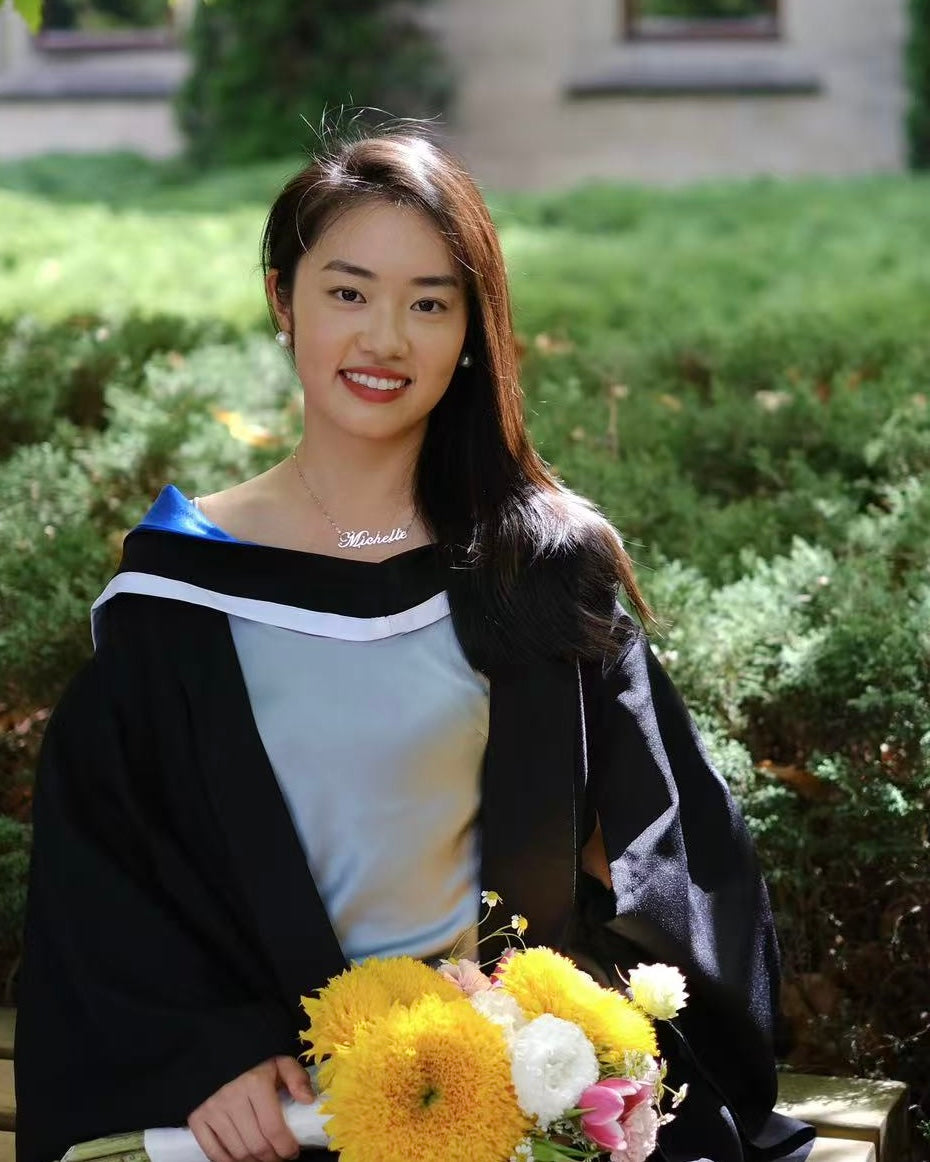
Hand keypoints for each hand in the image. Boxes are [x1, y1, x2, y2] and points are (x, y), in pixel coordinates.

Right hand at [188, 1054, 315, 1161]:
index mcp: (255, 1083)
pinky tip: (242, 1159)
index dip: (286, 1147)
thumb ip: (297, 1078)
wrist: (218, 1054)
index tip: (292, 1152)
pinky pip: (213, 1153)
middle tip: (279, 1157)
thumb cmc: (254, 1063)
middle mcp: (232, 1097)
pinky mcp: (197, 1119)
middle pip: (256, 1145)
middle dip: (272, 1158)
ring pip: (237, 1153)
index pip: (273, 1129)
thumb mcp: (280, 1062)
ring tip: (264, 1158)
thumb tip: (308, 1100)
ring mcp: (212, 1110)